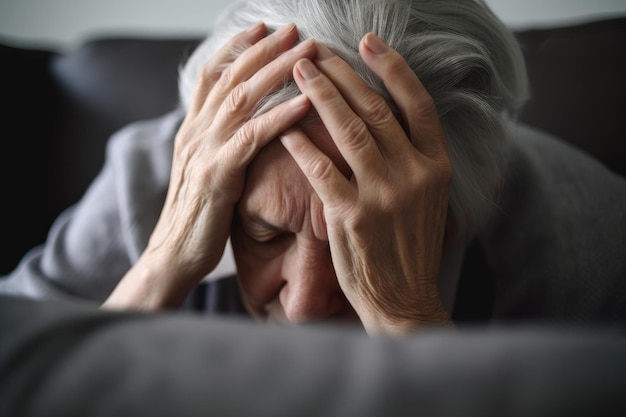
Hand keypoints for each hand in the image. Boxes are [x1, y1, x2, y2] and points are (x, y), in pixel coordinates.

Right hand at [104, 23, 314, 308]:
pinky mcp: (216, 176)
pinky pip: (252, 138)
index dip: (237, 48)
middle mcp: (195, 132)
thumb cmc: (196, 218)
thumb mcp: (204, 172)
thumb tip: (241, 127)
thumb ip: (218, 145)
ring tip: (307, 52)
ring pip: (241, 98)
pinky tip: (305, 103)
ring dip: (276, 71)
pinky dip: (280, 117)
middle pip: (231, 77)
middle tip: (295, 28)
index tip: (264, 27)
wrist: (172, 257)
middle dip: (264, 49)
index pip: (212, 76)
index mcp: (192, 130)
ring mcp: (203, 152)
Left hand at [280, 33, 452, 335]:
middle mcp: (415, 173)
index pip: (418, 103)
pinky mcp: (352, 215)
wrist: (403, 298)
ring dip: (320, 95)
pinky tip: (284, 125)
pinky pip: (321, 168)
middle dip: (342, 74)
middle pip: (375, 109)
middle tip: (316, 51)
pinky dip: (301, 143)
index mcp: (437, 165)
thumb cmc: (411, 246)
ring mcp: (384, 194)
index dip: (392, 68)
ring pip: (348, 130)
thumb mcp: (431, 199)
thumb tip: (398, 118)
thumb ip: (419, 159)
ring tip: (298, 71)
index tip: (367, 42)